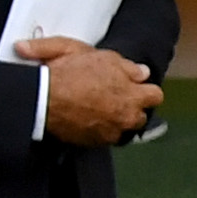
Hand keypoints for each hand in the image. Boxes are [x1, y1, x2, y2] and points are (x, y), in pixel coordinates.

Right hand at [20, 38, 161, 144]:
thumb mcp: (96, 54)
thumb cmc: (65, 72)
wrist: (41, 98)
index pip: (155, 96)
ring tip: (101, 110)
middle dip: (132, 107)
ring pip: (125, 128)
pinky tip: (89, 119)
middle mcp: (126, 115)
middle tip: (115, 98)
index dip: (144, 90)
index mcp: (131, 93)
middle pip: (142, 115)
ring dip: (118, 120)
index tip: (133, 86)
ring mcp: (112, 131)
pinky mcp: (95, 143)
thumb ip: (124, 64)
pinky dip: (101, 130)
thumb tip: (142, 70)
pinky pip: (106, 137)